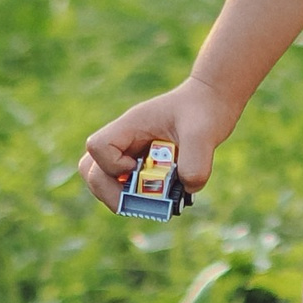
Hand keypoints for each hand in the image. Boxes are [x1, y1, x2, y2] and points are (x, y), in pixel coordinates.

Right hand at [79, 75, 233, 214]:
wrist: (212, 102)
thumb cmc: (205, 110)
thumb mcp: (205, 133)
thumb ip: (196, 161)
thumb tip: (186, 188)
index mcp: (130, 126)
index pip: (98, 146)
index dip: (112, 164)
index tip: (137, 167)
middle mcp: (125, 140)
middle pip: (90, 168)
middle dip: (109, 192)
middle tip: (139, 199)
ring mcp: (130, 152)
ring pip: (103, 179)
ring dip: (122, 197)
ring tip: (153, 200)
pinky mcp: (142, 165)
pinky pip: (125, 186)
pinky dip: (140, 197)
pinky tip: (165, 195)